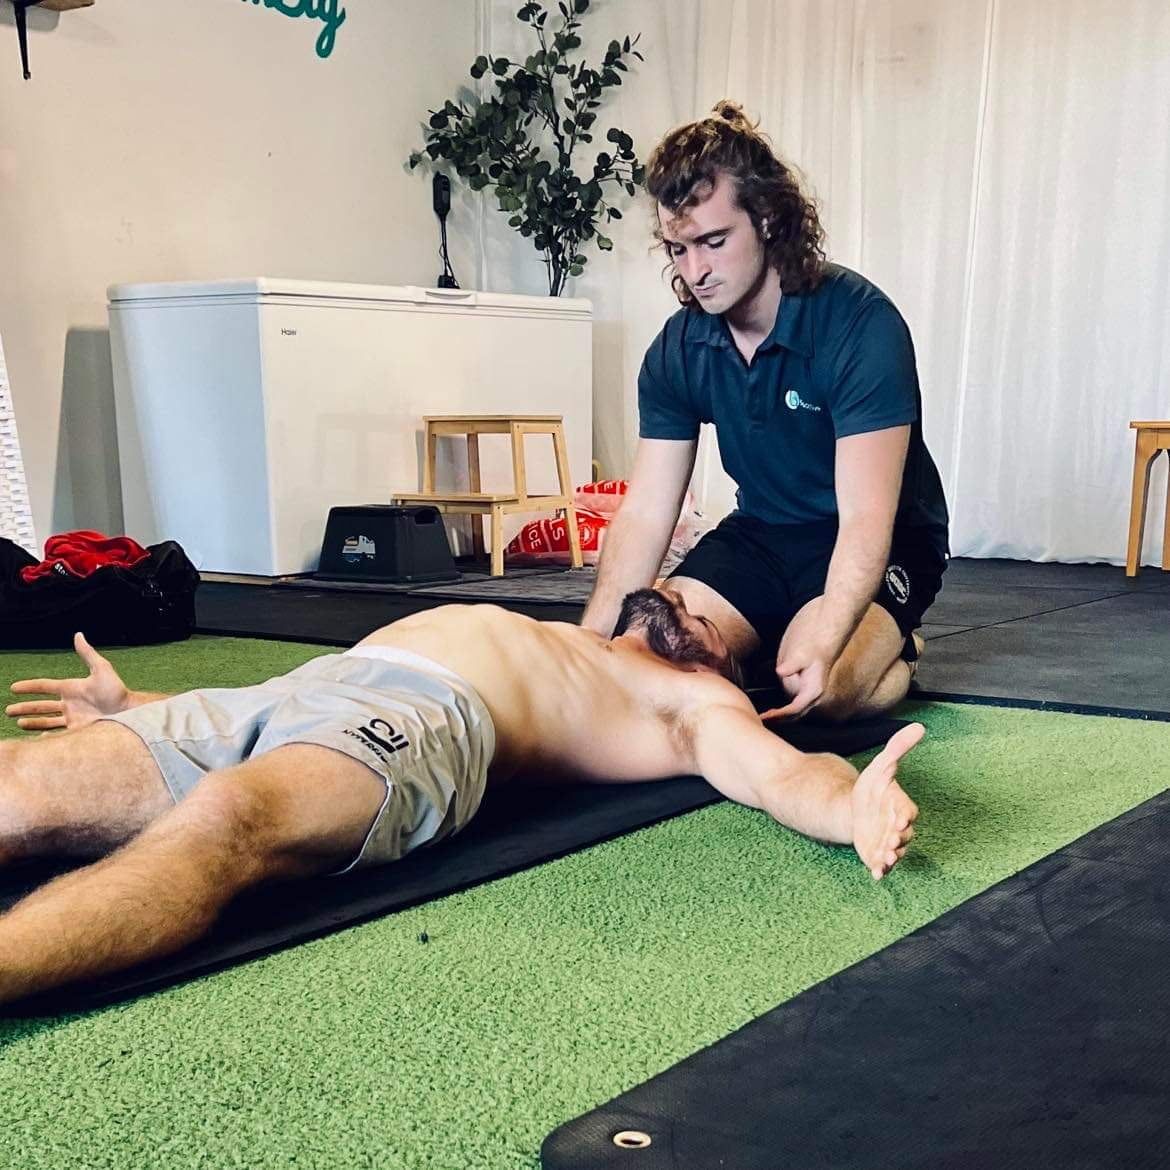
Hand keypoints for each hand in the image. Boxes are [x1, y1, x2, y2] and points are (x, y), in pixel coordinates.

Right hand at [6, 632, 130, 731]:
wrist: (128, 712)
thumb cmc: (116, 691)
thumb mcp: (101, 669)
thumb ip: (87, 654)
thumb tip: (78, 634)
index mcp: (71, 688)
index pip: (44, 686)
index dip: (29, 687)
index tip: (14, 687)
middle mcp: (69, 703)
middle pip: (41, 706)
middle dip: (25, 707)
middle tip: (8, 710)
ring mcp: (73, 718)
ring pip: (46, 720)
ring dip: (32, 722)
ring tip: (19, 723)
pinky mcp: (78, 731)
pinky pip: (58, 735)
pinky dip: (47, 736)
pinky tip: (38, 738)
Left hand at [758, 643, 835, 721]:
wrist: (816, 639)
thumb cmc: (811, 646)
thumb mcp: (801, 653)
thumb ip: (792, 664)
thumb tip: (781, 671)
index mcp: (814, 690)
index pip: (796, 708)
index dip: (780, 714)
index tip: (767, 716)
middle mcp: (810, 696)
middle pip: (793, 715)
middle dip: (777, 720)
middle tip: (758, 721)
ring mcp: (803, 694)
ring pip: (789, 712)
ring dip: (776, 717)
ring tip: (759, 719)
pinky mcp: (796, 690)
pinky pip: (786, 705)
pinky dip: (777, 710)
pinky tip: (765, 711)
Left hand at [850, 722, 922, 879]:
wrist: (854, 809)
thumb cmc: (872, 789)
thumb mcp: (881, 766)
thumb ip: (898, 748)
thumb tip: (919, 726)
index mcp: (902, 806)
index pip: (907, 812)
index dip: (904, 816)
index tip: (900, 818)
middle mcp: (899, 827)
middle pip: (902, 835)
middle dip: (897, 838)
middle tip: (890, 841)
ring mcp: (889, 843)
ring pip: (895, 852)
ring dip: (890, 856)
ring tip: (883, 857)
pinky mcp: (878, 855)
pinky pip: (883, 865)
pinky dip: (881, 870)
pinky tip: (875, 874)